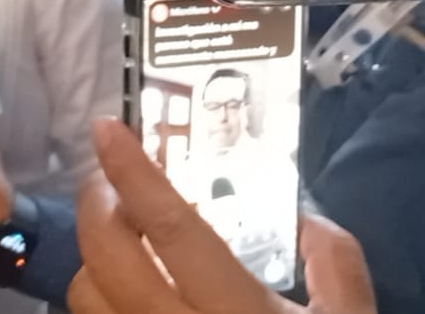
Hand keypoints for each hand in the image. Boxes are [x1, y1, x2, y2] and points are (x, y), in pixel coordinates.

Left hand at [68, 118, 375, 313]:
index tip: (106, 128)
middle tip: (112, 184)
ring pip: (86, 297)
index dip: (133, 174)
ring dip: (94, 259)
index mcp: (240, 312)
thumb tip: (309, 218)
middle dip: (97, 204)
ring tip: (122, 246)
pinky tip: (124, 298)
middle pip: (107, 255)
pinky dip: (98, 307)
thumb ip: (339, 266)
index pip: (172, 229)